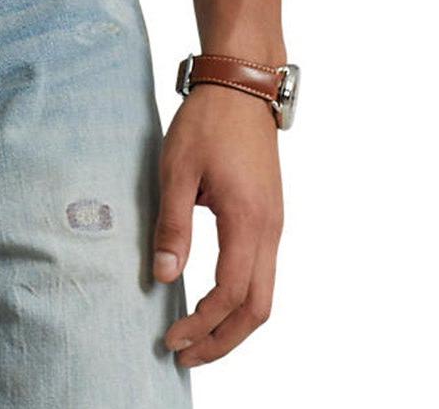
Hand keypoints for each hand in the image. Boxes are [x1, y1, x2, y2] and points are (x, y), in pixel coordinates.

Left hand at [154, 84, 282, 366]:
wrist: (242, 84)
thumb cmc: (208, 121)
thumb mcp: (177, 169)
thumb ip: (172, 225)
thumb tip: (164, 276)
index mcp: (248, 221)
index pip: (229, 295)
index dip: (202, 325)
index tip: (171, 338)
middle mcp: (270, 230)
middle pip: (257, 309)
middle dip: (223, 340)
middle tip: (185, 355)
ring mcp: (274, 224)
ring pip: (264, 294)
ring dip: (233, 324)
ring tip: (197, 338)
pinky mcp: (270, 215)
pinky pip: (263, 272)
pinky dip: (240, 299)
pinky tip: (213, 301)